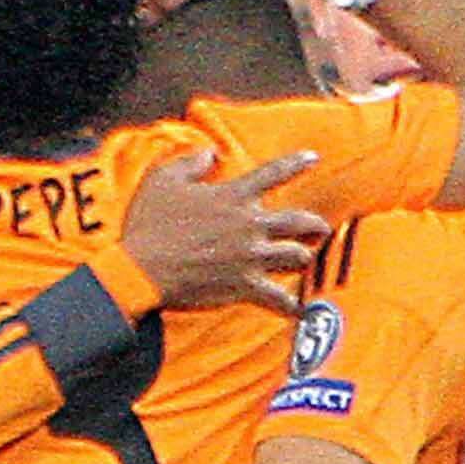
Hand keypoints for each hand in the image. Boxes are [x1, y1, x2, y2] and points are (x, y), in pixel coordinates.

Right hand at [120, 143, 329, 314]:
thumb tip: (209, 152)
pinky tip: (300, 311)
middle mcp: (249, 224)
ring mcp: (250, 257)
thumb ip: (191, 161)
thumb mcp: (163, 179)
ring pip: (295, 257)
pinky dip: (291, 306)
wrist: (142, 269)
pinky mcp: (244, 286)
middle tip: (322, 228)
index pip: (273, 173)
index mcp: (233, 195)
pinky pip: (278, 299)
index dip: (296, 163)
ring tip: (304, 261)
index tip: (314, 157)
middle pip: (297, 221)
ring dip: (302, 259)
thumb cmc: (150, 224)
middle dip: (314, 225)